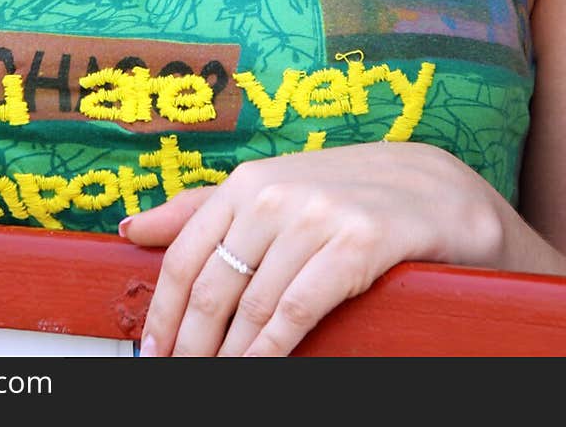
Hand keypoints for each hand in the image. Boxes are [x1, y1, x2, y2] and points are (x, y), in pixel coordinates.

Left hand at [120, 140, 508, 356]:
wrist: (432, 189)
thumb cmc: (342, 194)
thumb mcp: (271, 191)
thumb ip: (203, 209)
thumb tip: (133, 229)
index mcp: (247, 183)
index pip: (186, 254)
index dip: (163, 312)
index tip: (151, 353)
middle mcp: (275, 194)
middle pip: (215, 287)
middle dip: (190, 345)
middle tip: (177, 377)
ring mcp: (316, 217)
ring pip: (254, 306)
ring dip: (228, 358)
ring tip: (216, 382)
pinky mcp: (357, 243)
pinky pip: (298, 310)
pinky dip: (270, 351)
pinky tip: (257, 372)